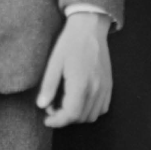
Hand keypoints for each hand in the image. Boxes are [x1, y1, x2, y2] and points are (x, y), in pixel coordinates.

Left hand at [36, 12, 112, 127]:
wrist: (90, 28)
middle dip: (65, 118)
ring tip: (65, 104)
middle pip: (81, 118)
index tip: (47, 119)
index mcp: (81, 84)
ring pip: (93, 116)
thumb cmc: (70, 43)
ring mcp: (104, 87)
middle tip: (52, 108)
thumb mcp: (54, 62)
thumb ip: (49, 86)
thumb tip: (41, 106)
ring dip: (78, 116)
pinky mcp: (109, 85)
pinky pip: (103, 108)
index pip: (71, 115)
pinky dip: (91, 110)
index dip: (57, 121)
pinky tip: (80, 101)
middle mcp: (96, 89)